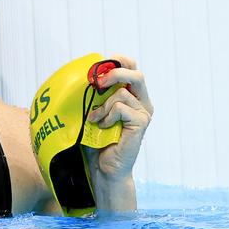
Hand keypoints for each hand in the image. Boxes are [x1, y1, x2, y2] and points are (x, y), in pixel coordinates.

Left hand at [82, 55, 151, 203]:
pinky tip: (103, 126)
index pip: (132, 68)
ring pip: (123, 92)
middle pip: (136, 74)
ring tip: (96, 119)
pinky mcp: (141, 123)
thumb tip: (84, 74)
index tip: (102, 63)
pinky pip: (121, 107)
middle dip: (115, 73)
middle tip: (98, 82)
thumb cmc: (96, 140)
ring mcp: (143, 112)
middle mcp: (143, 102)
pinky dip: (107, 115)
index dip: (119, 60)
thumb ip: (95, 94)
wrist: (103, 167)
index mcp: (133, 95)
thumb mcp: (94, 111)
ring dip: (103, 104)